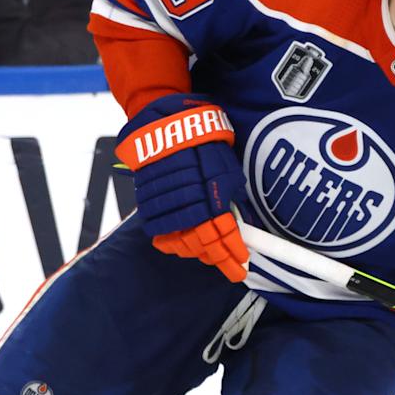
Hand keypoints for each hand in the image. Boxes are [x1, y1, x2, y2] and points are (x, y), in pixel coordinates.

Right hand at [117, 93, 248, 279]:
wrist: (168, 128)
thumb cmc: (203, 145)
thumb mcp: (229, 170)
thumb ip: (234, 200)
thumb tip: (245, 223)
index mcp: (211, 197)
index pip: (224, 236)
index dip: (233, 254)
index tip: (241, 267)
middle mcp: (188, 206)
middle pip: (203, 246)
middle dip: (218, 259)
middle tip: (229, 265)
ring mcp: (166, 209)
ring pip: (182, 244)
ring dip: (198, 253)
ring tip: (209, 254)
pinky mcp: (149, 206)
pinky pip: (161, 235)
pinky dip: (175, 244)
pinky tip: (185, 245)